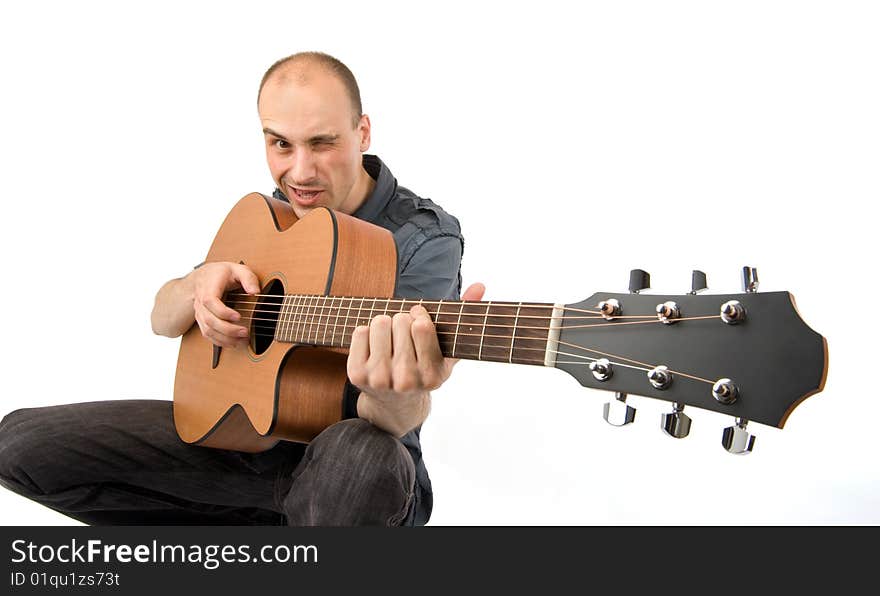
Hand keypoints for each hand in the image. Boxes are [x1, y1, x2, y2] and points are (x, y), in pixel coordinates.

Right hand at [189, 262, 260, 347]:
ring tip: (242, 340)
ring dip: (225, 338)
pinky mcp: (202, 320)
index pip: (210, 301)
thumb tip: (255, 292)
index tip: (238, 316)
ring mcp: (200, 312)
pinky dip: (220, 341)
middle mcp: (201, 301)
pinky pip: (207, 334)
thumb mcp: (238, 269)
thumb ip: (248, 278)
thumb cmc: (222, 273)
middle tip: (245, 332)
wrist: (204, 277)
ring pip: (208, 330)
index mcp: (209, 287)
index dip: (223, 311)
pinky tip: (234, 342)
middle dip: (228, 329)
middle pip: (209, 320)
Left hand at [346, 283, 485, 432]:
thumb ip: (465, 318)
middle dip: (402, 320)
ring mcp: (379, 379)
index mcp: (432, 376)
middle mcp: (406, 380)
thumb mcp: (447, 352)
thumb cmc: (424, 370)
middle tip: (403, 334)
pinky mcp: (357, 375)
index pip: (422, 327)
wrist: (395, 405)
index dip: (419, 314)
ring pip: (379, 322)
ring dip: (384, 324)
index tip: (418, 317)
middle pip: (400, 320)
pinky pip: (360, 332)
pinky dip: (366, 333)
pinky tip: (374, 347)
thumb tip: (481, 285)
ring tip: (389, 339)